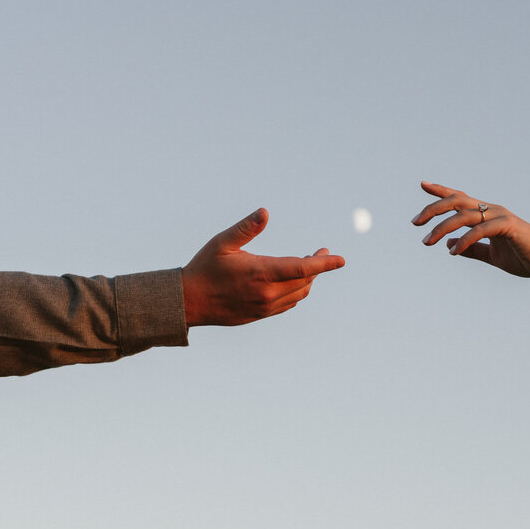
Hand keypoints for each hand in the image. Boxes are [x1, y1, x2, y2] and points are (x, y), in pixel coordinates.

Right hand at [182, 208, 344, 326]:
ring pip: (299, 294)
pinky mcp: (260, 315)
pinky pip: (288, 304)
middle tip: (321, 252)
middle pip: (305, 281)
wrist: (188, 302)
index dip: (324, 263)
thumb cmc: (204, 267)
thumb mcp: (222, 242)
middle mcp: (267, 293)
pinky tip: (294, 282)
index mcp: (261, 273)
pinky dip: (297, 292)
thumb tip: (265, 212)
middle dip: (318, 267)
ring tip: (309, 265)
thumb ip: (246, 228)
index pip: (302, 268)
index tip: (341, 259)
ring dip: (308, 280)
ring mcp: (264, 307)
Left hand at [411, 181, 529, 278]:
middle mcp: (491, 210)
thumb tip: (450, 245)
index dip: (441, 190)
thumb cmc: (526, 257)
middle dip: (432, 208)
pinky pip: (480, 230)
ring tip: (427, 242)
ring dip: (441, 228)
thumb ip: (471, 249)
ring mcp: (500, 216)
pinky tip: (453, 253)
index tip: (422, 184)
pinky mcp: (508, 226)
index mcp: (487, 214)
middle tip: (415, 223)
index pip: (460, 198)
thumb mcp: (492, 256)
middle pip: (456, 200)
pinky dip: (464, 240)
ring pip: (463, 215)